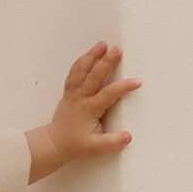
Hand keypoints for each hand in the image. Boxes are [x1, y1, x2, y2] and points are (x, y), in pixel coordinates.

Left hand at [28, 39, 138, 179]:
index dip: (123, 87)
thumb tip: (128, 135)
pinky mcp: (69, 92)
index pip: (109, 94)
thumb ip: (112, 142)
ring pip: (81, 70)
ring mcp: (73, 93)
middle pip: (94, 75)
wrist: (55, 143)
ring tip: (102, 44)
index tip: (137, 81)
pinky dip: (81, 62)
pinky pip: (74, 73)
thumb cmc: (75, 144)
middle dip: (107, 61)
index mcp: (89, 109)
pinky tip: (89, 54)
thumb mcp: (95, 148)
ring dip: (91, 56)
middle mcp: (81, 98)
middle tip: (118, 49)